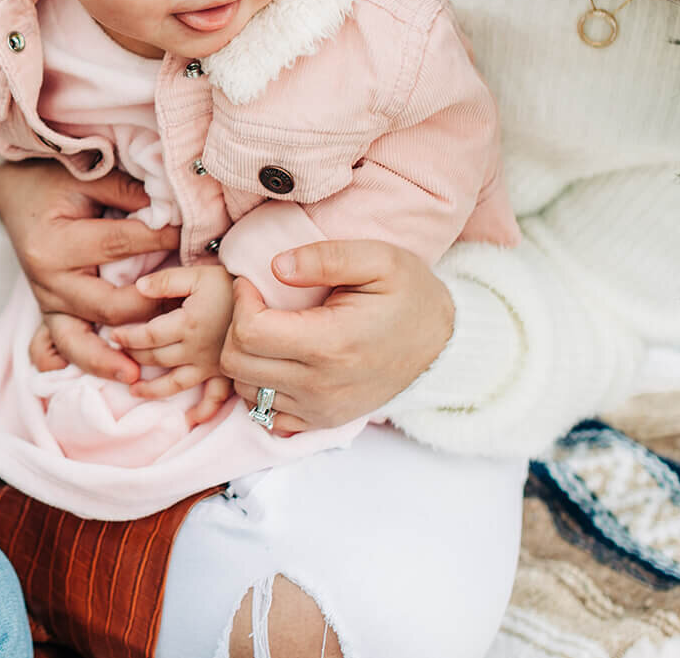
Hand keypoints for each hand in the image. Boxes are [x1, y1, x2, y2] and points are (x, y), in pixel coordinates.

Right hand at [0, 161, 177, 379]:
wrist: (14, 192)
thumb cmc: (51, 181)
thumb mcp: (87, 176)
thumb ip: (128, 193)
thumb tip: (173, 211)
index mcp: (56, 244)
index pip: (119, 246)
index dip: (160, 239)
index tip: (190, 234)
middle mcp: (48, 280)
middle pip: (109, 305)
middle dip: (151, 307)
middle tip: (187, 304)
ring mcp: (46, 301)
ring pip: (79, 341)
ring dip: (109, 360)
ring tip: (135, 376)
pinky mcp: (49, 312)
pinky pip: (63, 346)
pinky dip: (88, 362)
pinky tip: (113, 373)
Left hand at [112, 264, 235, 423]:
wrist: (269, 296)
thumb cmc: (230, 283)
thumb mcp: (197, 274)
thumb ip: (166, 281)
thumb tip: (137, 288)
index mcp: (187, 324)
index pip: (147, 337)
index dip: (127, 337)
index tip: (114, 335)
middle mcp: (197, 350)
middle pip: (157, 359)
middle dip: (134, 357)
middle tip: (118, 355)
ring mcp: (212, 365)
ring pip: (176, 383)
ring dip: (153, 389)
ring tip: (135, 390)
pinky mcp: (227, 373)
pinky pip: (215, 398)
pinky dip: (204, 411)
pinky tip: (191, 419)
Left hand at [220, 240, 453, 433]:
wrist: (443, 345)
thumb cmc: (410, 296)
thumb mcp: (380, 259)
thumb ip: (325, 257)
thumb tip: (275, 267)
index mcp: (331, 344)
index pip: (249, 332)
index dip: (241, 301)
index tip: (253, 283)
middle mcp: (321, 386)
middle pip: (237, 363)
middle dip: (235, 327)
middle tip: (257, 304)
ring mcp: (320, 409)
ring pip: (245, 389)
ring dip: (244, 356)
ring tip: (267, 329)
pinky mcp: (321, 421)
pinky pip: (264, 413)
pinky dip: (260, 386)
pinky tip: (277, 359)